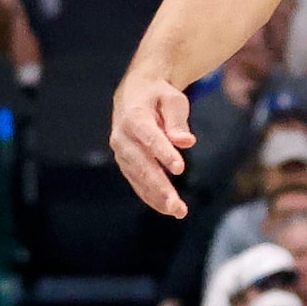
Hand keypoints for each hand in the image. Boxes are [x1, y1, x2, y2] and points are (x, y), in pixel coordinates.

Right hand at [111, 72, 195, 218]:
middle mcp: (122, 136)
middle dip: (160, 186)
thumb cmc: (159, 96)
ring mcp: (121, 151)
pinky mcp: (125, 161)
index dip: (163, 153)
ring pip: (138, 177)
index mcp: (134, 116)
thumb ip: (178, 120)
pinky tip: (166, 208)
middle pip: (141, 164)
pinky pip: (136, 181)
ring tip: (178, 212)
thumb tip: (186, 141)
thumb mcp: (173, 99)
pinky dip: (150, 196)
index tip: (180, 168)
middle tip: (177, 205)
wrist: (136, 94)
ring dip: (156, 197)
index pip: (149, 137)